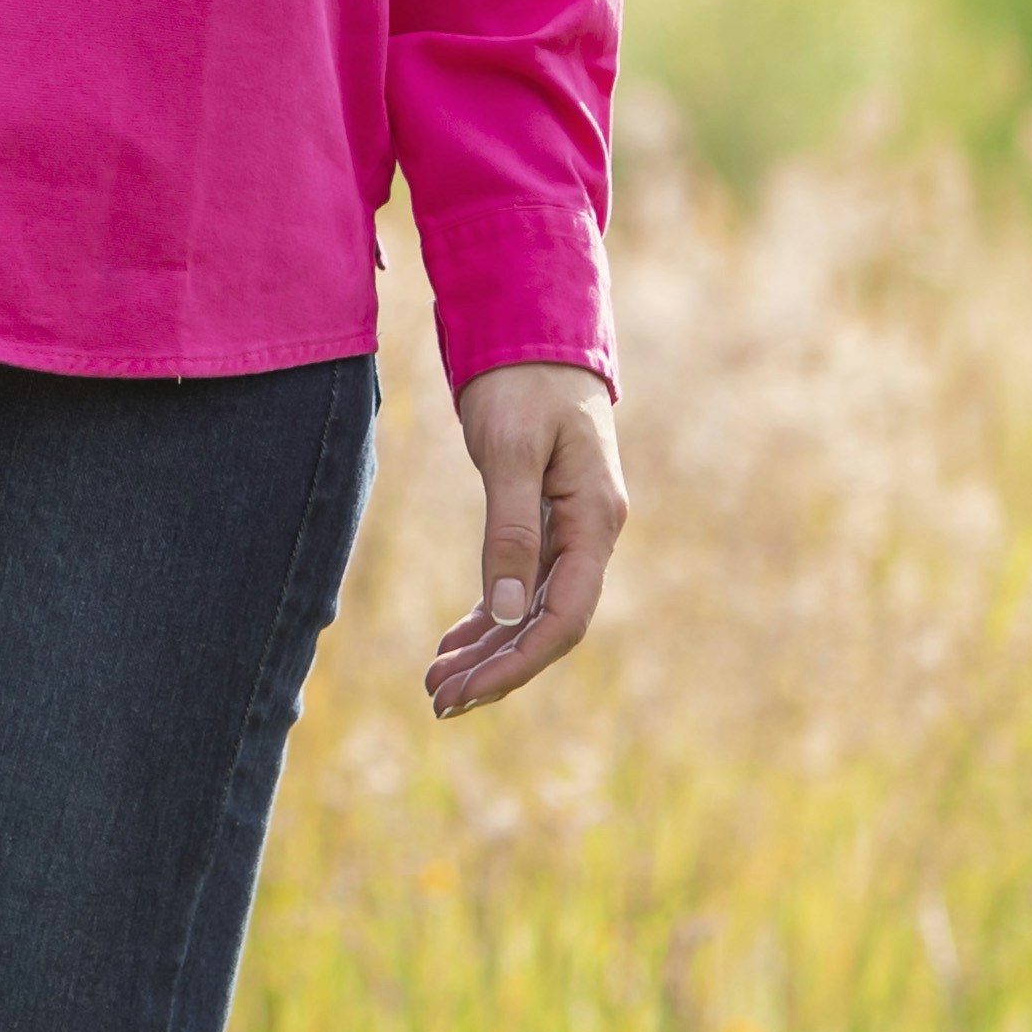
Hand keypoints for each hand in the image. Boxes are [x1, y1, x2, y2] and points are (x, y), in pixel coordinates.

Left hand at [427, 367, 626, 716]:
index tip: (466, 692)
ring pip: (531, 609)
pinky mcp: (548, 518)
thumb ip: (511, 529)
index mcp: (594, 520)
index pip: (563, 617)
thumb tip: (503, 612)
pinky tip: (456, 641)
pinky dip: (489, 615)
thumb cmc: (524, 381)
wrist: (536, 329)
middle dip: (496, 668)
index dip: (516, 662)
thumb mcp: (511, 451)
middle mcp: (590, 532)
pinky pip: (521, 583)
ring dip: (488, 648)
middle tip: (438, 701)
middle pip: (547, 624)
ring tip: (437, 683)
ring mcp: (571, 527)